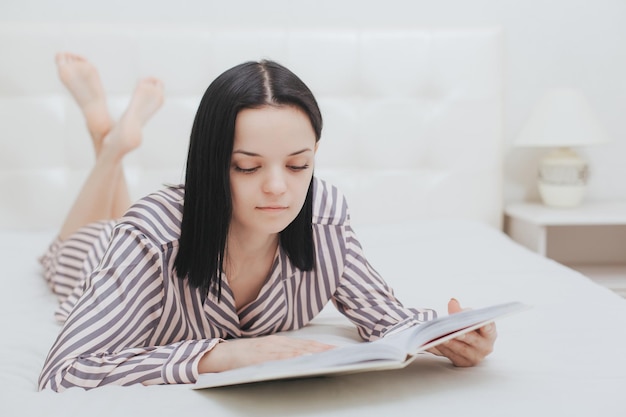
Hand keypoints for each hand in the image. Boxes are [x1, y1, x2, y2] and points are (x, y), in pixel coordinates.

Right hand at [198, 335, 334, 372]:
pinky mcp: (259, 357)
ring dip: (314, 354)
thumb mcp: (264, 353)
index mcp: (278, 342)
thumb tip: (301, 359)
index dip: (323, 347)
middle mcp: (276, 343)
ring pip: (296, 352)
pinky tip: (304, 361)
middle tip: (342, 353)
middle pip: (305, 347)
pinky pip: (279, 358)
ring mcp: (268, 350)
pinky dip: (293, 359)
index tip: (339, 350)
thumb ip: (281, 354)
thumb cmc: (241, 356)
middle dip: (324, 350)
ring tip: (330, 357)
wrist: (218, 354)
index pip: (305, 345)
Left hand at [427, 298, 497, 366]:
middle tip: (451, 330)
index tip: (480, 322)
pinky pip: (450, 355)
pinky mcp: (461, 362)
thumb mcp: (468, 318)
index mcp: (489, 334)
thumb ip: (460, 310)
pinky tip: (430, 343)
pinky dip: (439, 348)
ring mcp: (474, 357)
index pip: (489, 329)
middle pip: (472, 339)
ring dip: (448, 343)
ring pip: (460, 349)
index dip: (485, 326)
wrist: (467, 344)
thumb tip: (453, 302)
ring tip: (437, 336)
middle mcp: (484, 347)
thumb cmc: (470, 328)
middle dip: (461, 334)